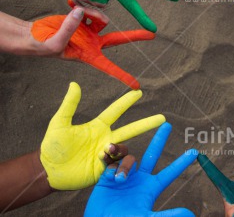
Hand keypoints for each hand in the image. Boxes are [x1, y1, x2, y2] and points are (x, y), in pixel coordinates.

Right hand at [31, 7, 153, 88]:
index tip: (137, 86)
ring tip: (76, 8)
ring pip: (101, 17)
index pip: (109, 67)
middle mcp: (93, 43)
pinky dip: (80, 4)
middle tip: (152, 34)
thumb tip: (81, 13)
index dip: (123, 76)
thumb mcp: (54, 43)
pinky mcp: (82, 18)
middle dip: (134, 36)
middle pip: (118, 39)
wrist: (33, 35)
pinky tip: (70, 1)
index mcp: (89, 55)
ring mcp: (89, 30)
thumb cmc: (42, 46)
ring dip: (93, 11)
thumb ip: (68, 29)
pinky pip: (89, 8)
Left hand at [40, 82, 165, 189]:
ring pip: (125, 149)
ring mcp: (107, 154)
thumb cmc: (53, 146)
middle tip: (163, 118)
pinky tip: (103, 163)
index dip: (127, 101)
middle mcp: (106, 138)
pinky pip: (119, 165)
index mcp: (98, 126)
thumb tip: (74, 84)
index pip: (116, 111)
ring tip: (105, 151)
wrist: (49, 170)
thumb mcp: (60, 123)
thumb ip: (69, 105)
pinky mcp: (106, 169)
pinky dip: (115, 164)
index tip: (139, 91)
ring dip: (118, 148)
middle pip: (131, 129)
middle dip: (147, 124)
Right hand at [85, 122, 197, 216]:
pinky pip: (112, 161)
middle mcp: (140, 179)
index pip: (170, 172)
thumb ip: (167, 216)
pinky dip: (111, 163)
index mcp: (151, 188)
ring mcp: (124, 176)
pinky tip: (108, 172)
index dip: (181, 162)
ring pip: (130, 158)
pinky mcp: (108, 176)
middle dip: (159, 139)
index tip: (194, 152)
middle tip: (167, 123)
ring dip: (125, 166)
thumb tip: (190, 213)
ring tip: (119, 180)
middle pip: (152, 154)